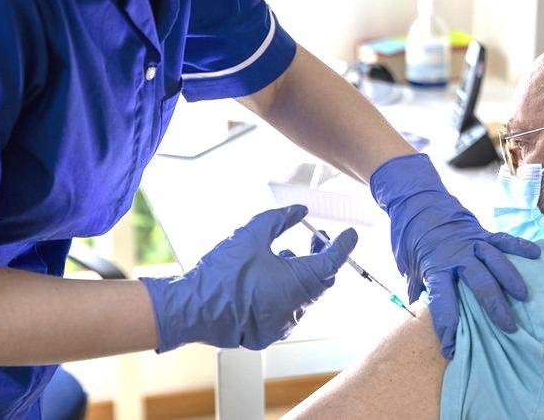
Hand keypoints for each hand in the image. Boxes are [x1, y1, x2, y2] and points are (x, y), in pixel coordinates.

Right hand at [141, 205, 356, 351]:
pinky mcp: (271, 333)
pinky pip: (289, 310)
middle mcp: (297, 306)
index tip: (350, 234)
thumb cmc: (222, 274)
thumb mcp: (251, 235)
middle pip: (322, 280)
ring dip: (303, 275)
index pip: (333, 261)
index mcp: (299, 281)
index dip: (343, 245)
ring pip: (306, 296)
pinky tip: (272, 279)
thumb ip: (280, 220)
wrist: (193, 309)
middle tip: (316, 239)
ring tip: (289, 255)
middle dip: (322, 257)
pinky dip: (287, 293)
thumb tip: (299, 211)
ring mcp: (285, 323)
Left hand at [370, 154, 540, 357]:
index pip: (442, 300)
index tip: (451, 347)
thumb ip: (414, 284)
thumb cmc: (409, 235)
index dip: (447, 324)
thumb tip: (416, 303)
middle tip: (508, 327)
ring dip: (510, 279)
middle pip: (478, 283)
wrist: (415, 199)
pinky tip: (536, 255)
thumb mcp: (405, 263)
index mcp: (434, 266)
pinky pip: (503, 239)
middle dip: (493, 307)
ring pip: (495, 261)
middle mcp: (456, 255)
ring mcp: (471, 242)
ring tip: (524, 297)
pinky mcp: (481, 231)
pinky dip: (519, 246)